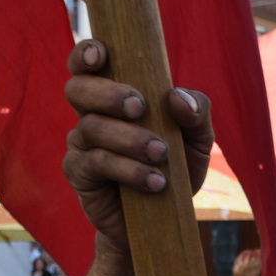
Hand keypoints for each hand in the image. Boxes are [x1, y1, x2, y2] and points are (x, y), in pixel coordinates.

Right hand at [62, 38, 213, 251]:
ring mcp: (81, 145)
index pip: (87, 65)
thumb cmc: (176, 169)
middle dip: (108, 93)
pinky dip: (127, 169)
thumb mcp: (197, 141)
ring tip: (161, 154)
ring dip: (129, 138)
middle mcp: (91, 115)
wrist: (163, 222)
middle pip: (78, 88)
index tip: (102, 54)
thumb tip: (178, 98)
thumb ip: (196, 113)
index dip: (86, 53)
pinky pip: (95, 163)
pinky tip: (154, 181)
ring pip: (90, 127)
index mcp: (113, 97)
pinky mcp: (80, 175)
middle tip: (140, 106)